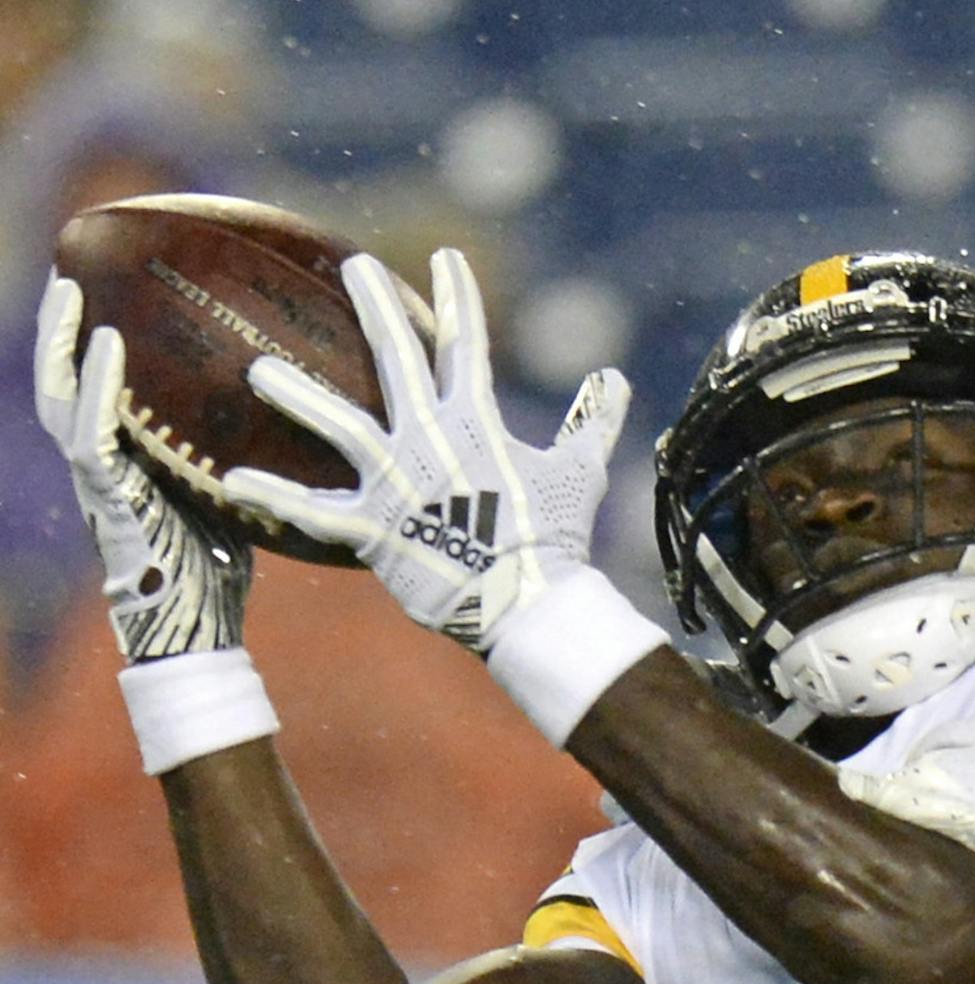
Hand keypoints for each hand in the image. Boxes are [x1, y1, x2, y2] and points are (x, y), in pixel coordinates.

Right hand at [33, 271, 252, 661]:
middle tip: (69, 271)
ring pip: (58, 397)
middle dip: (56, 330)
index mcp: (122, 464)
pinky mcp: (107, 494)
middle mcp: (99, 464)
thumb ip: (234, 463)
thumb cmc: (218, 570)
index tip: (99, 298)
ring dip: (58, 343)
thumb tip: (292, 425)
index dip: (87, 351)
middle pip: (60, 383)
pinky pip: (91, 430)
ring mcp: (96, 480)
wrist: (198, 628)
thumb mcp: (227, 501)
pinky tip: (109, 344)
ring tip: (70, 291)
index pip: (93, 396)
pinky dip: (97, 385)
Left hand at [226, 247, 629, 651]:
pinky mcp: (373, 529)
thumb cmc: (556, 543)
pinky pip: (313, 511)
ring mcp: (396, 483)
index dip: (457, 298)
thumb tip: (614, 378)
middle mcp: (429, 441)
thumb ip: (591, 423)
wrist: (529, 606)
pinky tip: (233, 479)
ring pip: (338, 424)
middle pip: (395, 358)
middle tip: (351, 267)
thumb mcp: (579, 475)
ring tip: (258, 369)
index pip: (466, 345)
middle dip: (374, 305)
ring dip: (296, 394)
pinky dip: (273, 496)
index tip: (446, 259)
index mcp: (477, 425)